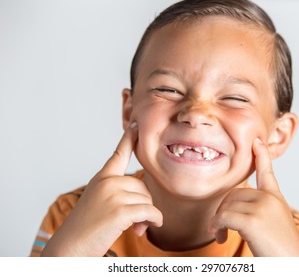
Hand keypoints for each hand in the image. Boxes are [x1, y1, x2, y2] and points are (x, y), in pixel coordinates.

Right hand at [41, 122, 162, 255]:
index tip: (137, 125)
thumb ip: (120, 195)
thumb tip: (148, 205)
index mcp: (102, 178)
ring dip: (146, 217)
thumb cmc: (85, 229)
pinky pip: (150, 211)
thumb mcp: (100, 203)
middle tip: (137, 222)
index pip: (118, 154)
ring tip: (135, 228)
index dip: (129, 139)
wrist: (68, 248)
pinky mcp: (120, 210)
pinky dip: (154, 220)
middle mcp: (108, 182)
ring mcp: (113, 194)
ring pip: (147, 200)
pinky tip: (145, 228)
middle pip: (142, 187)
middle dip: (144, 205)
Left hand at [209, 138, 298, 255]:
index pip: (267, 172)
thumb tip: (232, 203)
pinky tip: (220, 236)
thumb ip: (258, 208)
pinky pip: (223, 217)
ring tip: (221, 236)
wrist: (292, 265)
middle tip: (220, 228)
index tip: (257, 141)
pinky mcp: (253, 220)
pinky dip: (216, 226)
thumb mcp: (272, 223)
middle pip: (233, 194)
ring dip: (218, 222)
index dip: (262, 156)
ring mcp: (263, 207)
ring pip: (226, 206)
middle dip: (222, 210)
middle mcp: (270, 199)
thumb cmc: (280, 250)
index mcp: (275, 199)